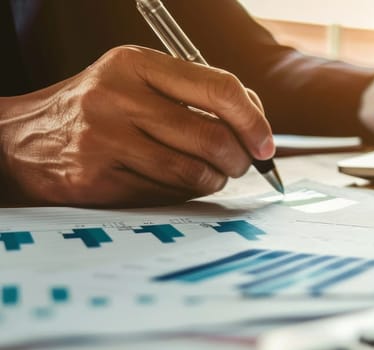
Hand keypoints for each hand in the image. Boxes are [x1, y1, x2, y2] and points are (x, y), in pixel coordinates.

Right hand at [0, 46, 273, 206]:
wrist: (21, 138)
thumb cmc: (100, 108)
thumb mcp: (139, 81)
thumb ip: (197, 93)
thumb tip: (258, 126)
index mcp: (136, 64)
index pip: (219, 88)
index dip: (254, 121)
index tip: (266, 144)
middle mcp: (118, 97)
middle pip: (213, 137)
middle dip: (238, 159)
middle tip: (239, 164)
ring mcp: (104, 140)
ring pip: (194, 172)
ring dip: (214, 180)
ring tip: (209, 174)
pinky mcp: (97, 180)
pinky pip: (166, 194)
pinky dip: (183, 194)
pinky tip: (174, 184)